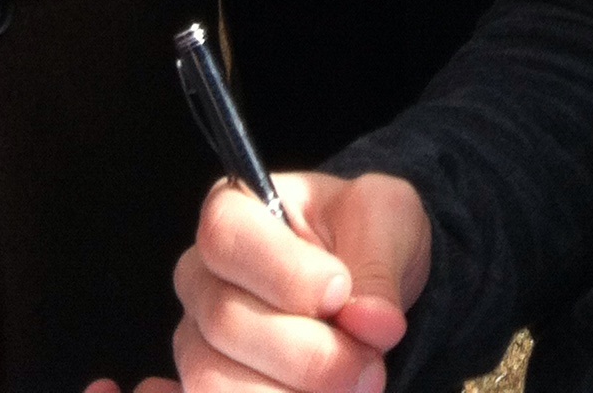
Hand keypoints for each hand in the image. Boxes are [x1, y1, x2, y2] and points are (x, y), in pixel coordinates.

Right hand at [82, 169, 429, 392]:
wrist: (380, 283)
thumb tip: (372, 320)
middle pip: (223, 326)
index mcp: (235, 216)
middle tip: (373, 361)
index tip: (343, 293)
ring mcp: (201, 344)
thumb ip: (379, 262)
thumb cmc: (374, 234)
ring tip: (362, 384)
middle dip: (307, 354)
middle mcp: (203, 281)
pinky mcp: (217, 389)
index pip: (227, 236)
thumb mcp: (390, 221)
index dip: (282, 273)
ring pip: (214, 383)